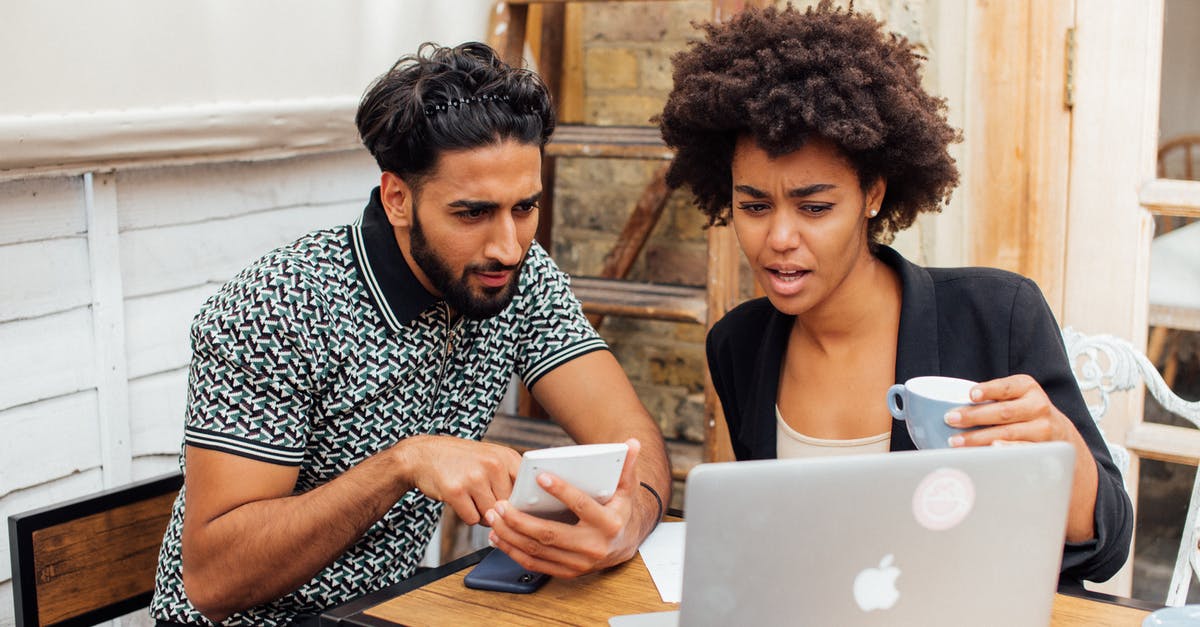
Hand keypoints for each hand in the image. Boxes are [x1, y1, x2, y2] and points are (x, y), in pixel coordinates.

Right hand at [394, 435, 521, 524]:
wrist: (423, 455)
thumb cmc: (461, 460)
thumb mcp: (491, 458)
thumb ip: (511, 479)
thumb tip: (529, 510)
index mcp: (506, 456)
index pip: (528, 489)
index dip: (524, 504)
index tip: (519, 509)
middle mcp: (493, 464)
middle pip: (509, 506)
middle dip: (499, 511)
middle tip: (485, 500)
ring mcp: (474, 477)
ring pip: (491, 515)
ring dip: (482, 515)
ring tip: (472, 499)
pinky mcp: (456, 491)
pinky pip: (472, 519)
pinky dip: (467, 516)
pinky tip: (460, 501)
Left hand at [483, 438, 645, 577]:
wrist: (624, 544)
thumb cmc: (619, 510)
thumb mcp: (626, 488)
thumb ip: (627, 465)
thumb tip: (632, 442)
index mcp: (609, 523)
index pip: (582, 505)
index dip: (561, 490)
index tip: (539, 476)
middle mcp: (593, 546)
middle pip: (550, 534)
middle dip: (521, 520)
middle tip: (501, 504)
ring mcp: (578, 563)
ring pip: (537, 550)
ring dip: (511, 535)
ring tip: (494, 517)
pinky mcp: (566, 572)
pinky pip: (535, 564)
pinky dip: (513, 551)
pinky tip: (499, 536)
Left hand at [943, 374, 1098, 541]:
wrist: (1061, 437)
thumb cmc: (1023, 415)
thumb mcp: (1014, 399)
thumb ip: (992, 400)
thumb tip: (954, 408)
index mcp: (1027, 388)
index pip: (1006, 387)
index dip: (989, 390)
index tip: (971, 395)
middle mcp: (1038, 406)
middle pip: (1002, 412)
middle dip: (974, 416)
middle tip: (951, 420)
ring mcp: (1043, 429)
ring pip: (1008, 433)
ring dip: (979, 439)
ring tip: (956, 442)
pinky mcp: (1045, 450)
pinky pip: (1022, 452)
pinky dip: (1006, 452)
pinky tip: (990, 452)